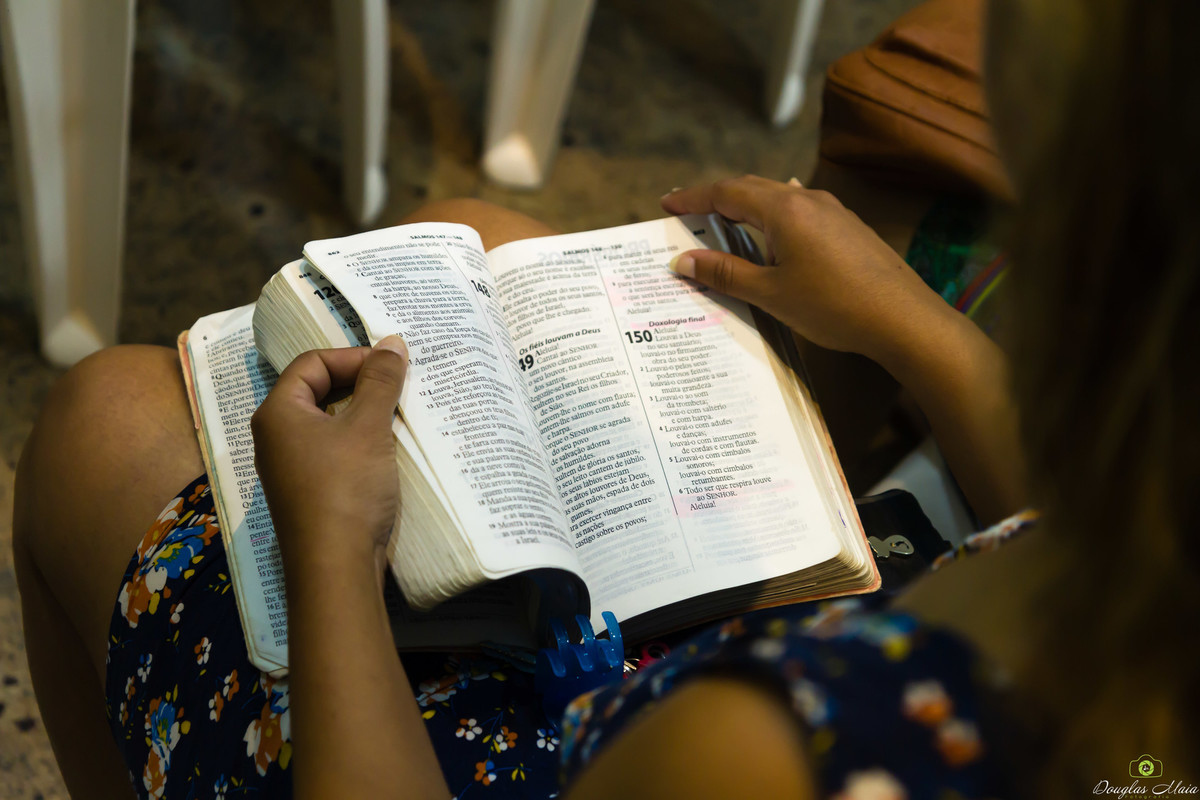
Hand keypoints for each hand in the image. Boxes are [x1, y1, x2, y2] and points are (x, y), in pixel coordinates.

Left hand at [251, 336, 408, 574]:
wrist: (336, 567)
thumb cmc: (346, 489)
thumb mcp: (369, 428)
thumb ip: (381, 382)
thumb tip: (393, 342)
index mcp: (278, 413)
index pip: (312, 363)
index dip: (353, 356)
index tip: (392, 365)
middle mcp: (275, 437)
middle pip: (316, 390)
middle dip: (359, 382)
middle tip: (398, 384)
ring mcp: (290, 467)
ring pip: (327, 422)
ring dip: (363, 412)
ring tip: (398, 412)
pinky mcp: (308, 492)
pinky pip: (332, 451)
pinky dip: (359, 440)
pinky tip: (387, 448)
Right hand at [661, 175, 952, 369]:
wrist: (903, 318)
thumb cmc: (834, 306)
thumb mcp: (771, 293)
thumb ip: (725, 273)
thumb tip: (683, 260)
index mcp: (784, 209)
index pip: (727, 192)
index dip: (693, 197)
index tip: (667, 203)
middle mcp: (809, 200)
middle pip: (752, 188)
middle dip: (717, 199)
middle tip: (688, 211)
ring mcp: (833, 211)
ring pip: (779, 198)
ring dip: (748, 208)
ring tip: (725, 222)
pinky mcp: (849, 229)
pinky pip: (801, 212)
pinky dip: (774, 219)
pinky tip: (777, 229)